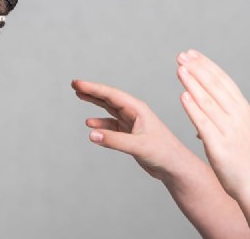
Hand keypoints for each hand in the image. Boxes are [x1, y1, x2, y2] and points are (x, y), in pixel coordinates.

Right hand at [72, 80, 191, 181]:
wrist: (175, 167)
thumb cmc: (163, 153)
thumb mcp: (138, 146)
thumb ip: (114, 140)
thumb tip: (91, 134)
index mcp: (137, 109)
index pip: (111, 95)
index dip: (93, 88)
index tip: (77, 83)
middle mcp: (134, 113)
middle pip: (109, 98)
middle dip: (92, 91)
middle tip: (75, 84)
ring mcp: (132, 123)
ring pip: (109, 110)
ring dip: (95, 104)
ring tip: (80, 96)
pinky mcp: (130, 135)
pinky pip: (111, 125)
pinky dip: (100, 124)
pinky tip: (90, 124)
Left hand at [176, 50, 249, 198]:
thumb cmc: (245, 157)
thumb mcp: (237, 129)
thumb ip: (220, 115)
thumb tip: (199, 104)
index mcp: (243, 109)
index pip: (223, 80)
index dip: (206, 65)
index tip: (192, 53)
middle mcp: (237, 116)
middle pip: (215, 86)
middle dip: (197, 68)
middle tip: (182, 55)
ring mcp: (229, 131)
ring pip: (208, 101)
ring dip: (193, 83)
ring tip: (180, 69)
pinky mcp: (220, 146)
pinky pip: (204, 123)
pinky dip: (193, 109)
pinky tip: (183, 97)